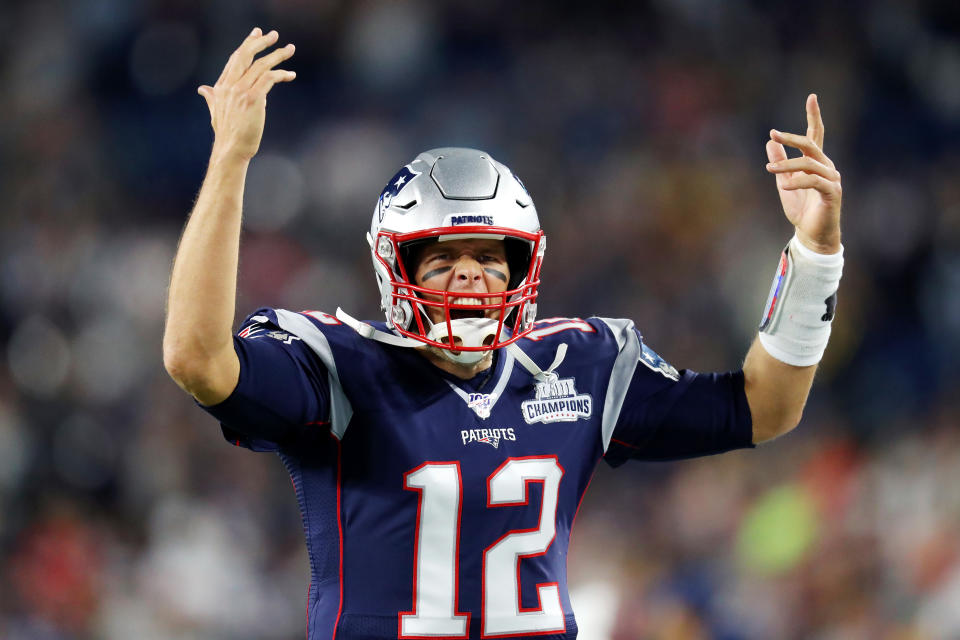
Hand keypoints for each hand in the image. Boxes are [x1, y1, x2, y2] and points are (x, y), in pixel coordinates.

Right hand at [197, 28, 295, 161]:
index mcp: (220, 87)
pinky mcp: (253, 99)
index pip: (235, 59)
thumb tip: (203, 89)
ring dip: (277, 55)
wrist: (231, 149)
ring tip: (290, 49)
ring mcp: (240, 91)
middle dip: (260, 42)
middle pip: (245, 55)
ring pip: (261, 65)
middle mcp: (229, 86)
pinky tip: (290, 74)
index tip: (257, 35)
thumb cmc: (227, 134)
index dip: (247, 45)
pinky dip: (280, 74)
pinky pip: (268, 79)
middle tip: (274, 35)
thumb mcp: (215, 112)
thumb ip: (211, 97)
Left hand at [766, 94, 841, 253]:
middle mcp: (827, 166)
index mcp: (816, 162)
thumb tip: (770, 142)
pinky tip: (783, 184)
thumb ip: (781, 162)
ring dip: (787, 164)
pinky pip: (814, 181)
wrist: (812, 235)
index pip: (816, 135)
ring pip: (809, 163)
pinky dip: (797, 181)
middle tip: (773, 134)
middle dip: (792, 138)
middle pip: (811, 144)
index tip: (811, 97)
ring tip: (769, 169)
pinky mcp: (832, 192)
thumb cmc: (801, 210)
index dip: (814, 116)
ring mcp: (831, 179)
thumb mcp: (785, 183)